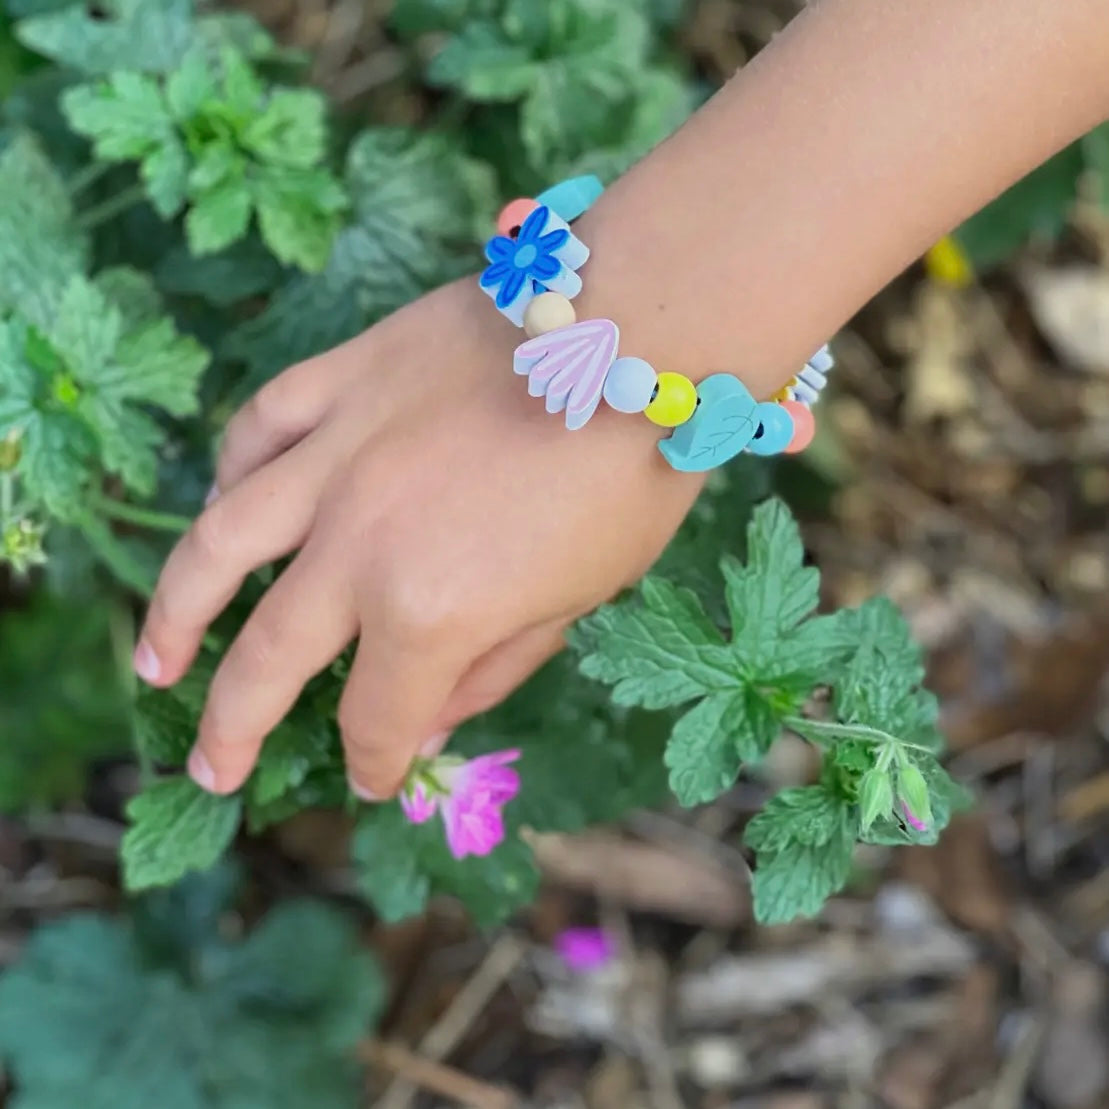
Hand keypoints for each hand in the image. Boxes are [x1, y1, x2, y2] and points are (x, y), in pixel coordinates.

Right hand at [134, 278, 703, 798]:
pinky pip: (260, 431)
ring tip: (155, 658)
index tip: (376, 775)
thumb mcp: (580, 601)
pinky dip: (232, 475)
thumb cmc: (627, 480)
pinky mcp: (340, 382)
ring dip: (175, 613)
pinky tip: (222, 505)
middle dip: (234, 729)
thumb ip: (491, 670)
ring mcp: (337, 459)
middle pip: (270, 657)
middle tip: (211, 770)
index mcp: (430, 614)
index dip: (376, 760)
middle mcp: (360, 547)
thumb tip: (427, 725)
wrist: (637, 336)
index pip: (377, 717)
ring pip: (221, 543)